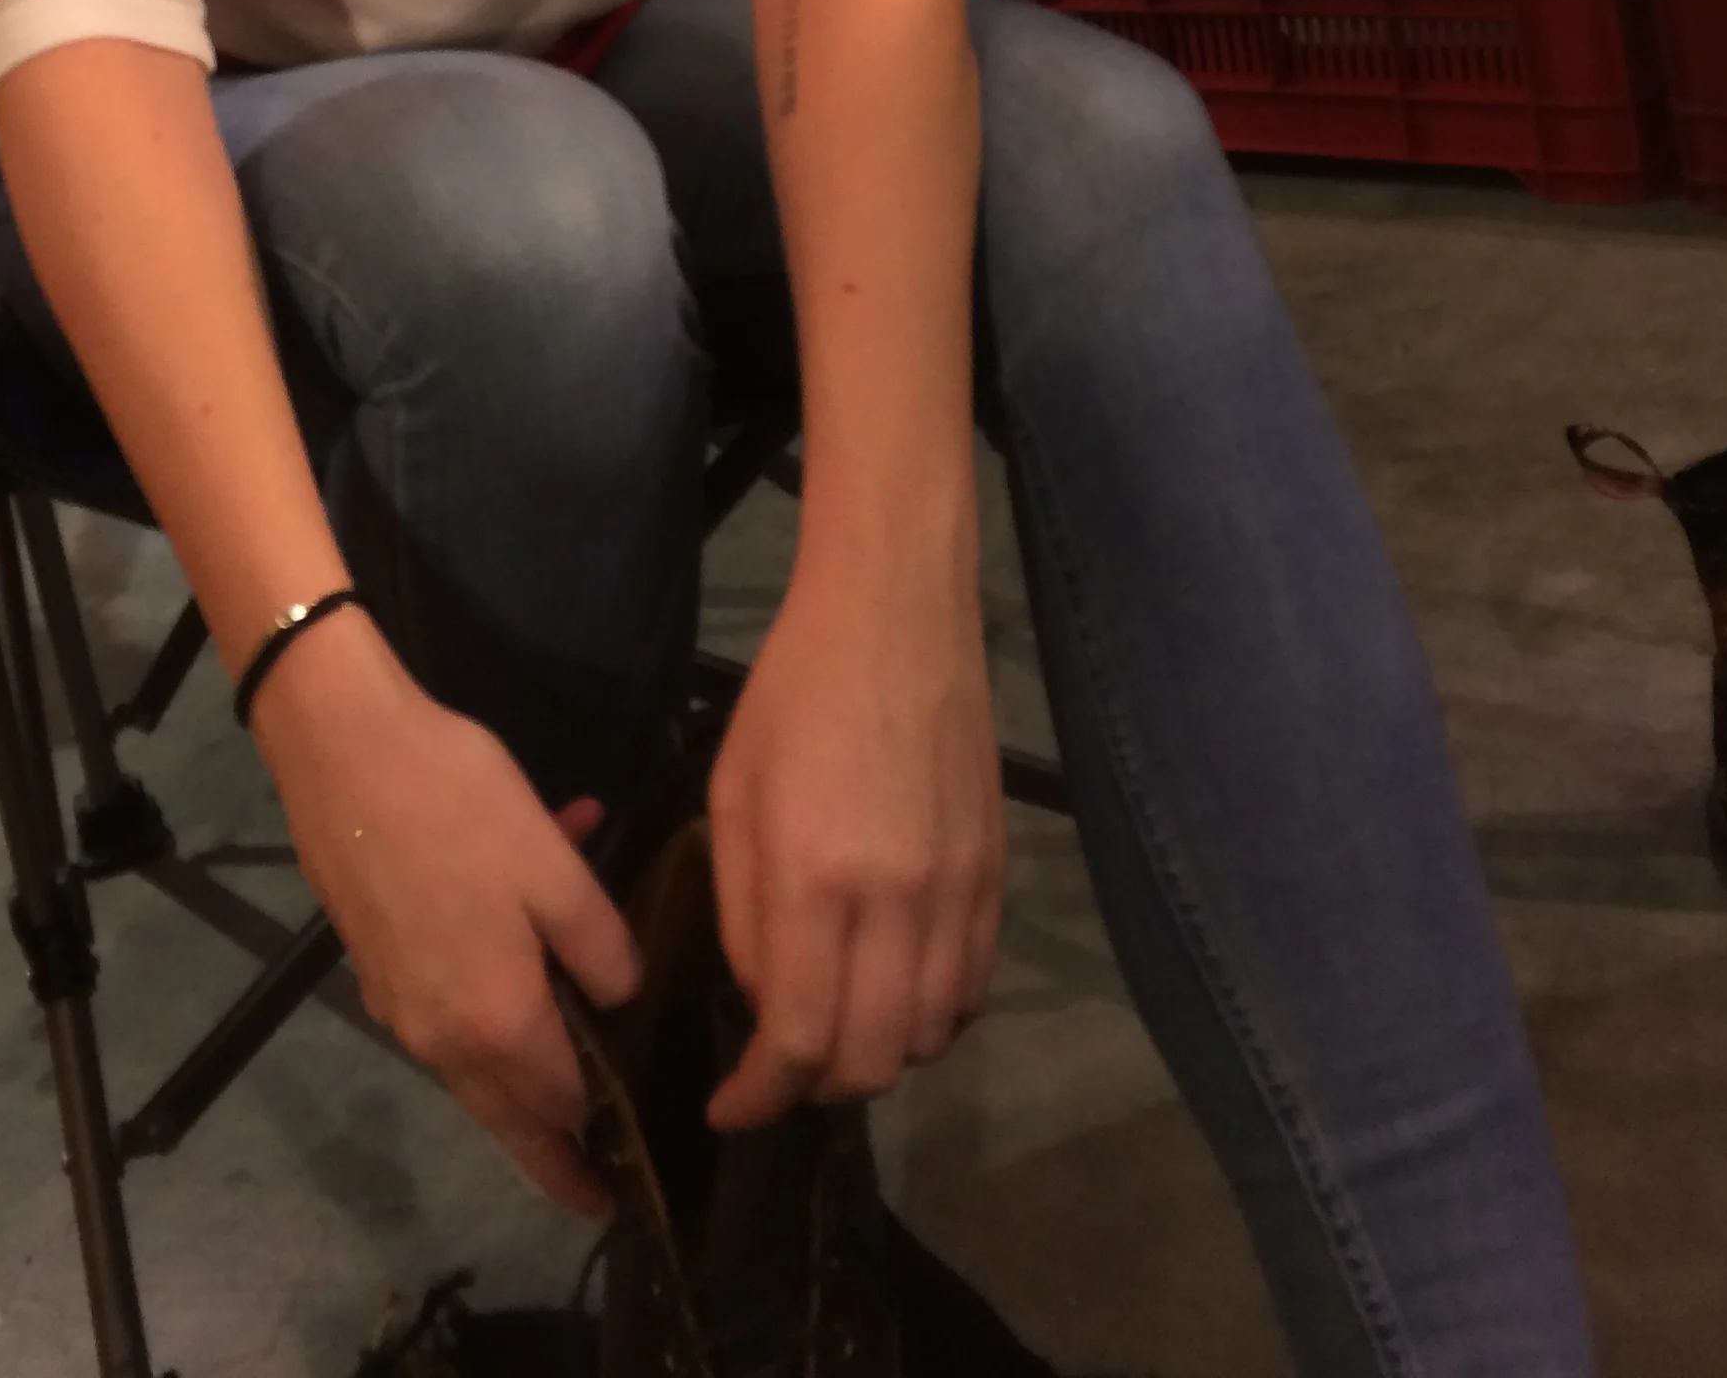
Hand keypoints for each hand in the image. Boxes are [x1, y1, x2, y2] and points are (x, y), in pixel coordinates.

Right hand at [252, 613, 637, 1213]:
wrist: (342, 750)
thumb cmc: (460, 806)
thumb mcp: (555, 871)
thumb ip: (602, 950)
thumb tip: (622, 1002)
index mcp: (495, 1023)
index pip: (560, 1110)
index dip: (603, 1137)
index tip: (632, 1171)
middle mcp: (438, 1036)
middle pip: (505, 1118)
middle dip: (553, 1160)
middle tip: (594, 1193)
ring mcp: (396, 1003)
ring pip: (473, 1067)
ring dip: (523, 1072)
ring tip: (575, 1061)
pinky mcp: (374, 962)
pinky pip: (445, 1009)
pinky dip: (488, 1001)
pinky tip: (521, 940)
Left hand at [705, 548, 1003, 1127]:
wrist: (896, 615)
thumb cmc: (794, 691)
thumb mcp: (732, 792)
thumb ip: (741, 912)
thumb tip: (762, 1002)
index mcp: (814, 876)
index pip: (797, 1038)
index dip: (760, 1097)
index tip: (729, 1111)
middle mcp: (897, 900)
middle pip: (873, 1060)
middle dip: (817, 1089)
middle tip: (780, 1072)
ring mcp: (959, 892)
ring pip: (931, 1037)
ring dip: (879, 1056)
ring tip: (837, 1030)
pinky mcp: (997, 875)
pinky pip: (973, 989)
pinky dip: (933, 1016)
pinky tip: (896, 990)